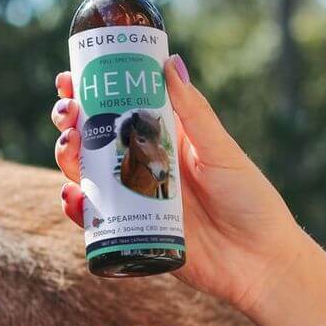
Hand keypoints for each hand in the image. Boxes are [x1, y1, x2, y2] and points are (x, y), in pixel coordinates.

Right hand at [50, 56, 303, 312]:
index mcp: (164, 139)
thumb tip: (170, 62)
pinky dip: (76, 207)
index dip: (89, 93)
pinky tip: (73, 196)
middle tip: (67, 113)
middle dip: (70, 122)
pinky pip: (93, 218)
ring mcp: (133, 200)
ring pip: (87, 174)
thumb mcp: (221, 151)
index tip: (69, 79)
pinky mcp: (129, 232)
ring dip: (68, 158)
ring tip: (69, 149)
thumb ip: (194, 112)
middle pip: (93, 139)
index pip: (119, 109)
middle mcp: (142, 167)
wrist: (259, 262)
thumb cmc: (250, 201)